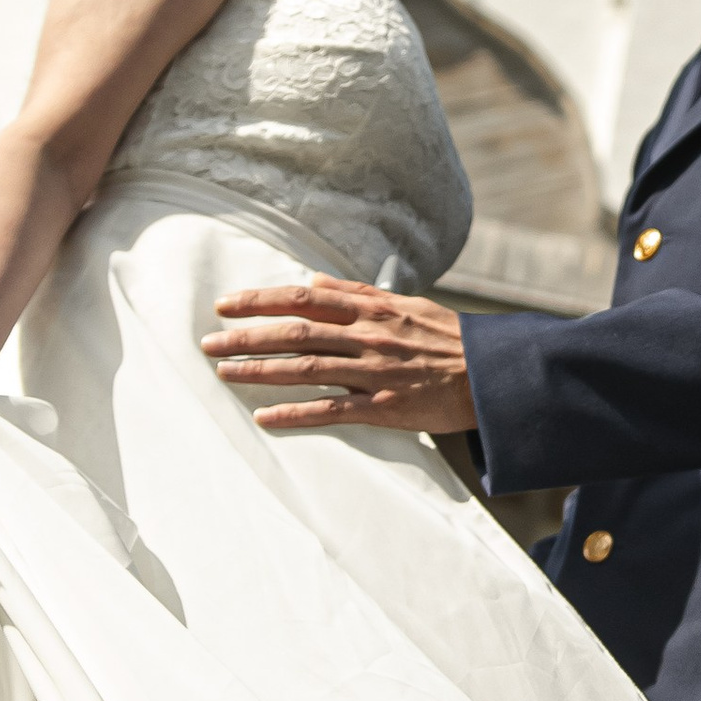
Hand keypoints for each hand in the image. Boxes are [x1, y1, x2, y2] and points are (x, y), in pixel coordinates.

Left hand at [203, 279, 476, 435]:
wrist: (492, 374)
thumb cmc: (447, 338)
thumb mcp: (404, 305)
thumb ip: (357, 294)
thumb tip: (314, 283)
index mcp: (371, 309)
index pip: (303, 299)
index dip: (260, 301)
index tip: (225, 305)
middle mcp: (367, 336)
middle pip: (295, 332)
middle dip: (247, 337)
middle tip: (208, 343)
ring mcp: (374, 372)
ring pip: (306, 368)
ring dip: (260, 370)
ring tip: (223, 373)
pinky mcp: (384, 406)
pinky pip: (332, 410)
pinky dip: (295, 413)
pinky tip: (264, 417)